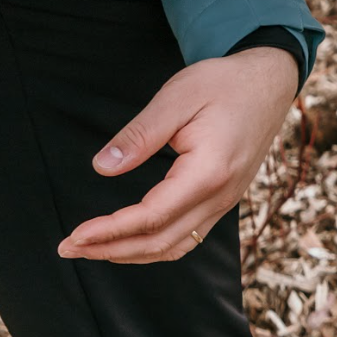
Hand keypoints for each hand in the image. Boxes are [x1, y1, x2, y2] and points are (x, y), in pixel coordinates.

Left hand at [57, 47, 299, 263]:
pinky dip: (155, 246)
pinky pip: (189, 236)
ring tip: (92, 249)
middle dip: (111, 250)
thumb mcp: (177, 98)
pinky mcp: (224, 199)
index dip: (110, 230)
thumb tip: (103, 168)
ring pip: (176, 246)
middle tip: (68, 247)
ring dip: (131, 254)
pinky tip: (129, 241)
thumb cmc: (224, 84)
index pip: (153, 216)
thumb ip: (140, 135)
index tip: (74, 235)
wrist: (269, 83)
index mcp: (209, 172)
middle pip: (162, 242)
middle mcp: (221, 195)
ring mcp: (226, 201)